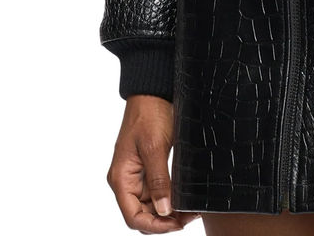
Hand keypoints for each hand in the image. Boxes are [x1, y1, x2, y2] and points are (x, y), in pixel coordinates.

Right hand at [106, 95, 200, 232]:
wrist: (153, 92)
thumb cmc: (149, 114)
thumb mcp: (154, 147)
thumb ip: (159, 180)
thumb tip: (164, 211)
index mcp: (121, 178)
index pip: (133, 216)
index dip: (154, 225)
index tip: (177, 224)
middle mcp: (127, 180)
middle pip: (143, 214)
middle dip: (165, 220)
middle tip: (189, 217)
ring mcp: (138, 174)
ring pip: (152, 205)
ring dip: (169, 211)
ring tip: (192, 209)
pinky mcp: (150, 166)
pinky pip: (158, 190)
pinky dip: (171, 197)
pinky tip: (186, 197)